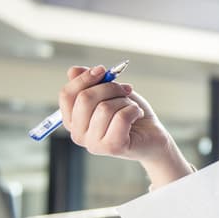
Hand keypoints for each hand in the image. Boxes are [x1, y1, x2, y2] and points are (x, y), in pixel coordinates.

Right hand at [58, 66, 190, 185]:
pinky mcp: (112, 147)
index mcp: (73, 121)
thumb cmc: (129, 114)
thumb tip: (73, 70)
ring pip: (105, 107)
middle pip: (84, 98)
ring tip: (132, 108)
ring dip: (125, 101)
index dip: (84, 78)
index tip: (102, 70)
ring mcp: (94, 144)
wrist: (152, 136)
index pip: (66, 95)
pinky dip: (134, 110)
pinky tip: (138, 115)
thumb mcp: (110, 94)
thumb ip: (90, 83)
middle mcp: (78, 135)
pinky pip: (121, 117)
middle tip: (124, 90)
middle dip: (109, 87)